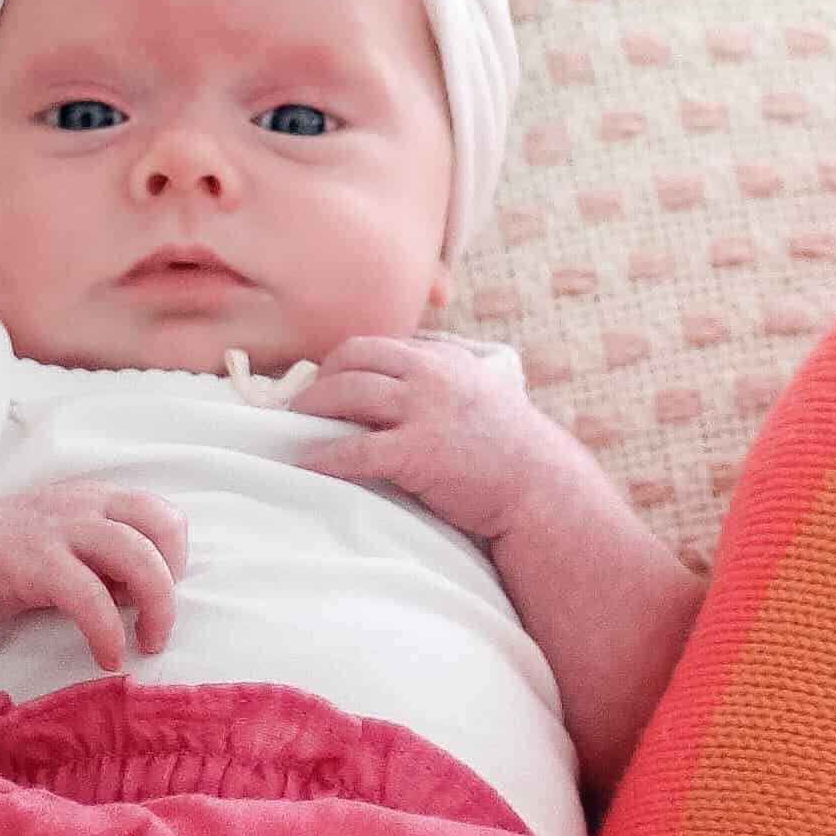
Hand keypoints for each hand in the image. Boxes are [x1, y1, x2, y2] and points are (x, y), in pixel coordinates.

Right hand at [0, 486, 181, 674]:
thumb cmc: (14, 558)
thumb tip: (147, 596)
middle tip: (159, 629)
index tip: (157, 595)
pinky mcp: (34, 562)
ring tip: (146, 644)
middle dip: (172, 584)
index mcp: (99, 499)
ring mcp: (59, 531)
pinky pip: (89, 596)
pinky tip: (108, 657)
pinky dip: (108, 630)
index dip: (175, 557)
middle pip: (162, 528)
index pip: (164, 515)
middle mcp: (85, 507)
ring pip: (135, 556)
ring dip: (155, 606)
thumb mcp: (70, 545)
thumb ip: (109, 560)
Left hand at [292, 334, 550, 544]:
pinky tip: (307, 464)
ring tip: (294, 426)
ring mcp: (424, 411)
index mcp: (445, 360)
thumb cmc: (511, 449)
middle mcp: (431, 375)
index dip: (344, 363)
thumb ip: (449, 381)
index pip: (378, 347)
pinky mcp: (418, 453)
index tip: (325, 382)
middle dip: (321, 379)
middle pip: (355, 360)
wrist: (541, 487)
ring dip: (313, 409)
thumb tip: (407, 387)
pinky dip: (324, 457)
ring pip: (348, 394)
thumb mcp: (482, 394)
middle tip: (301, 404)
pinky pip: (355, 451)